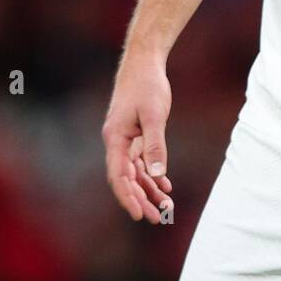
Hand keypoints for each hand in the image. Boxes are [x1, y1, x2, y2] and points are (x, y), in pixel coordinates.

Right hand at [102, 52, 172, 222]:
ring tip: (165, 207)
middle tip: (157, 218)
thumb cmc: (147, 85)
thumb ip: (155, 144)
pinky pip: (142, 160)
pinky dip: (153, 173)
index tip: (138, 215)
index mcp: (115, 138)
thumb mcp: (153, 115)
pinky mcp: (135, 134)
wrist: (144, 62)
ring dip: (148, 189)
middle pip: (127, 178)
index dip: (127, 197)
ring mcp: (125, 138)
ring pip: (135, 171)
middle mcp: (117, 142)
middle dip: (140, 199)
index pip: (118, 176)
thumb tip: (157, 173)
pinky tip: (165, 185)